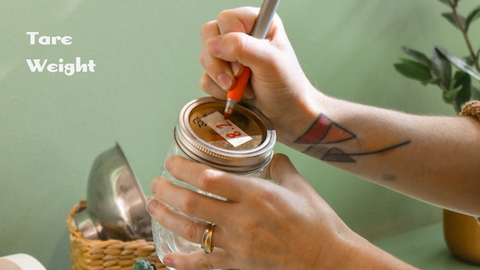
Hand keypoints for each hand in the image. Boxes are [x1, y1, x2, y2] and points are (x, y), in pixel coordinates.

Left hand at [147, 154, 358, 269]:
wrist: (328, 260)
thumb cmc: (318, 223)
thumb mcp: (300, 186)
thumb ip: (280, 168)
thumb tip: (271, 157)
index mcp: (256, 194)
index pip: (209, 177)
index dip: (184, 168)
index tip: (172, 162)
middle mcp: (242, 219)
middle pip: (192, 202)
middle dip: (167, 190)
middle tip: (156, 182)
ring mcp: (237, 244)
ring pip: (191, 230)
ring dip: (166, 216)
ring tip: (152, 206)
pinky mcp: (238, 264)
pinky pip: (204, 263)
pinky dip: (183, 261)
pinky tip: (167, 256)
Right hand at [199, 7, 320, 142]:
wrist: (288, 116)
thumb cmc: (287, 87)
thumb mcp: (270, 63)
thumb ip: (243, 48)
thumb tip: (214, 44)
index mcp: (258, 23)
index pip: (227, 19)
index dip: (230, 41)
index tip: (244, 63)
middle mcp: (242, 36)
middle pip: (209, 35)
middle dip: (219, 61)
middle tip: (237, 76)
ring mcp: (230, 56)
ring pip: (205, 57)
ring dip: (220, 78)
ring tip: (242, 88)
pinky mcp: (222, 76)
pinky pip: (204, 78)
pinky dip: (218, 90)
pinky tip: (237, 94)